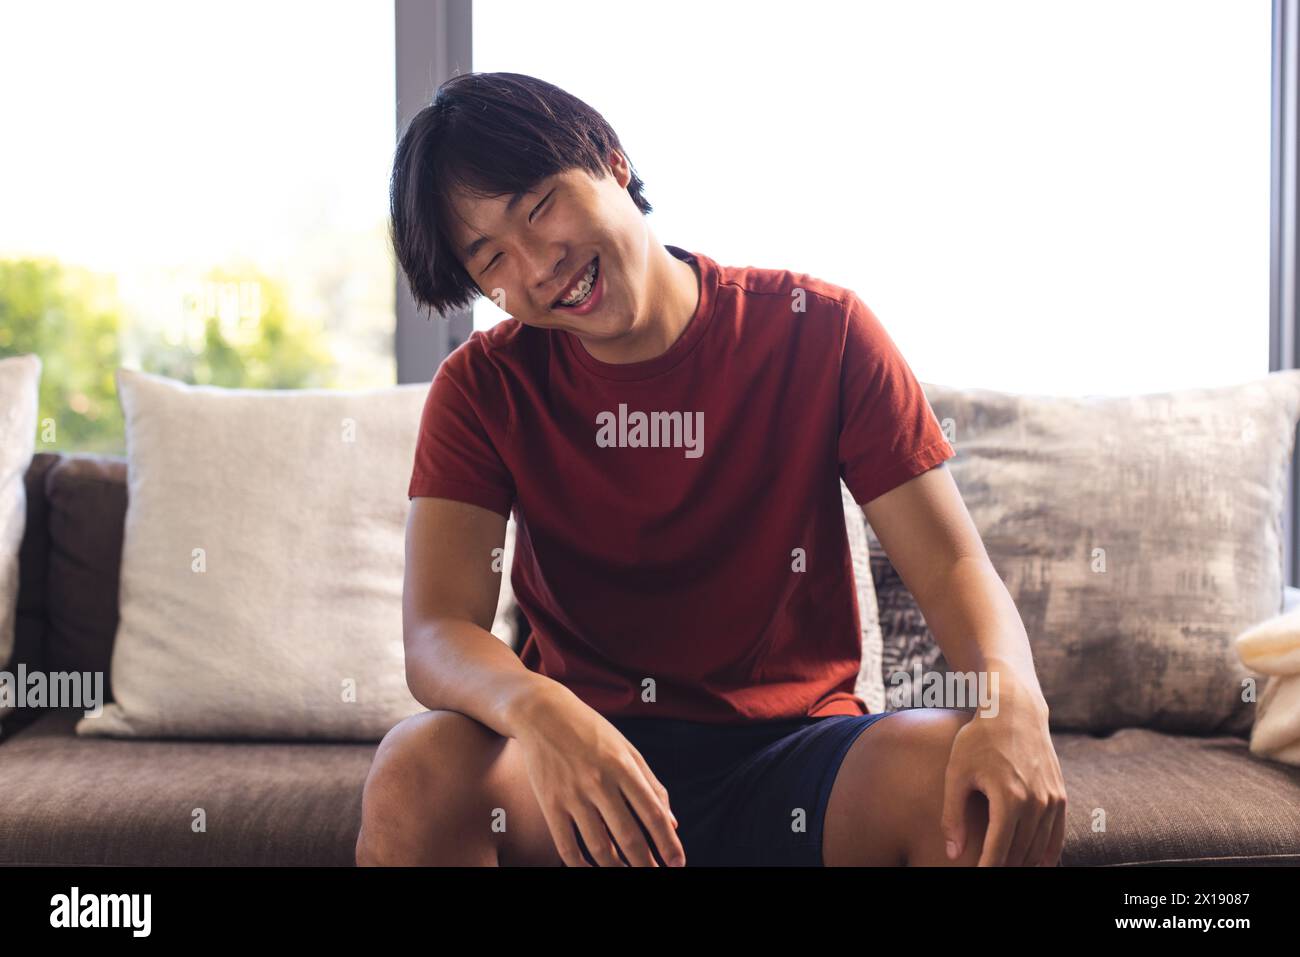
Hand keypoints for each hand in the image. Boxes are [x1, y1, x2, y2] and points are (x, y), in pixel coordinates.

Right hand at [512, 685, 685, 866]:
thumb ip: (651, 783)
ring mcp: (573, 795)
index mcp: (623, 766)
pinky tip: (593, 871)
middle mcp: (599, 782)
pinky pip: (567, 846)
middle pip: (630, 836)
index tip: (677, 863)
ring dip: (618, 870)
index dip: (668, 844)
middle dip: (646, 864)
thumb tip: (672, 823)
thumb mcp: (627, 748)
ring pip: (600, 848)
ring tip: (629, 876)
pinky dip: (581, 866)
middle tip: (656, 876)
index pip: (653, 814)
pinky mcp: (550, 804)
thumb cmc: (590, 730)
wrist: (542, 713)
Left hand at [940, 676, 1066, 865]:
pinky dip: (1048, 852)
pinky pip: (1057, 834)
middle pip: (1020, 853)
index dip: (986, 870)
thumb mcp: (957, 773)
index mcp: (1009, 800)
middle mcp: (1036, 803)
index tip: (975, 878)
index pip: (998, 852)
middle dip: (1004, 868)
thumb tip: (952, 853)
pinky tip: (1038, 864)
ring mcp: (1052, 800)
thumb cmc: (979, 739)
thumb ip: (953, 815)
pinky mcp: (1061, 795)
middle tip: (989, 872)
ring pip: (1039, 848)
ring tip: (1007, 868)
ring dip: (1024, 863)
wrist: (1015, 710)